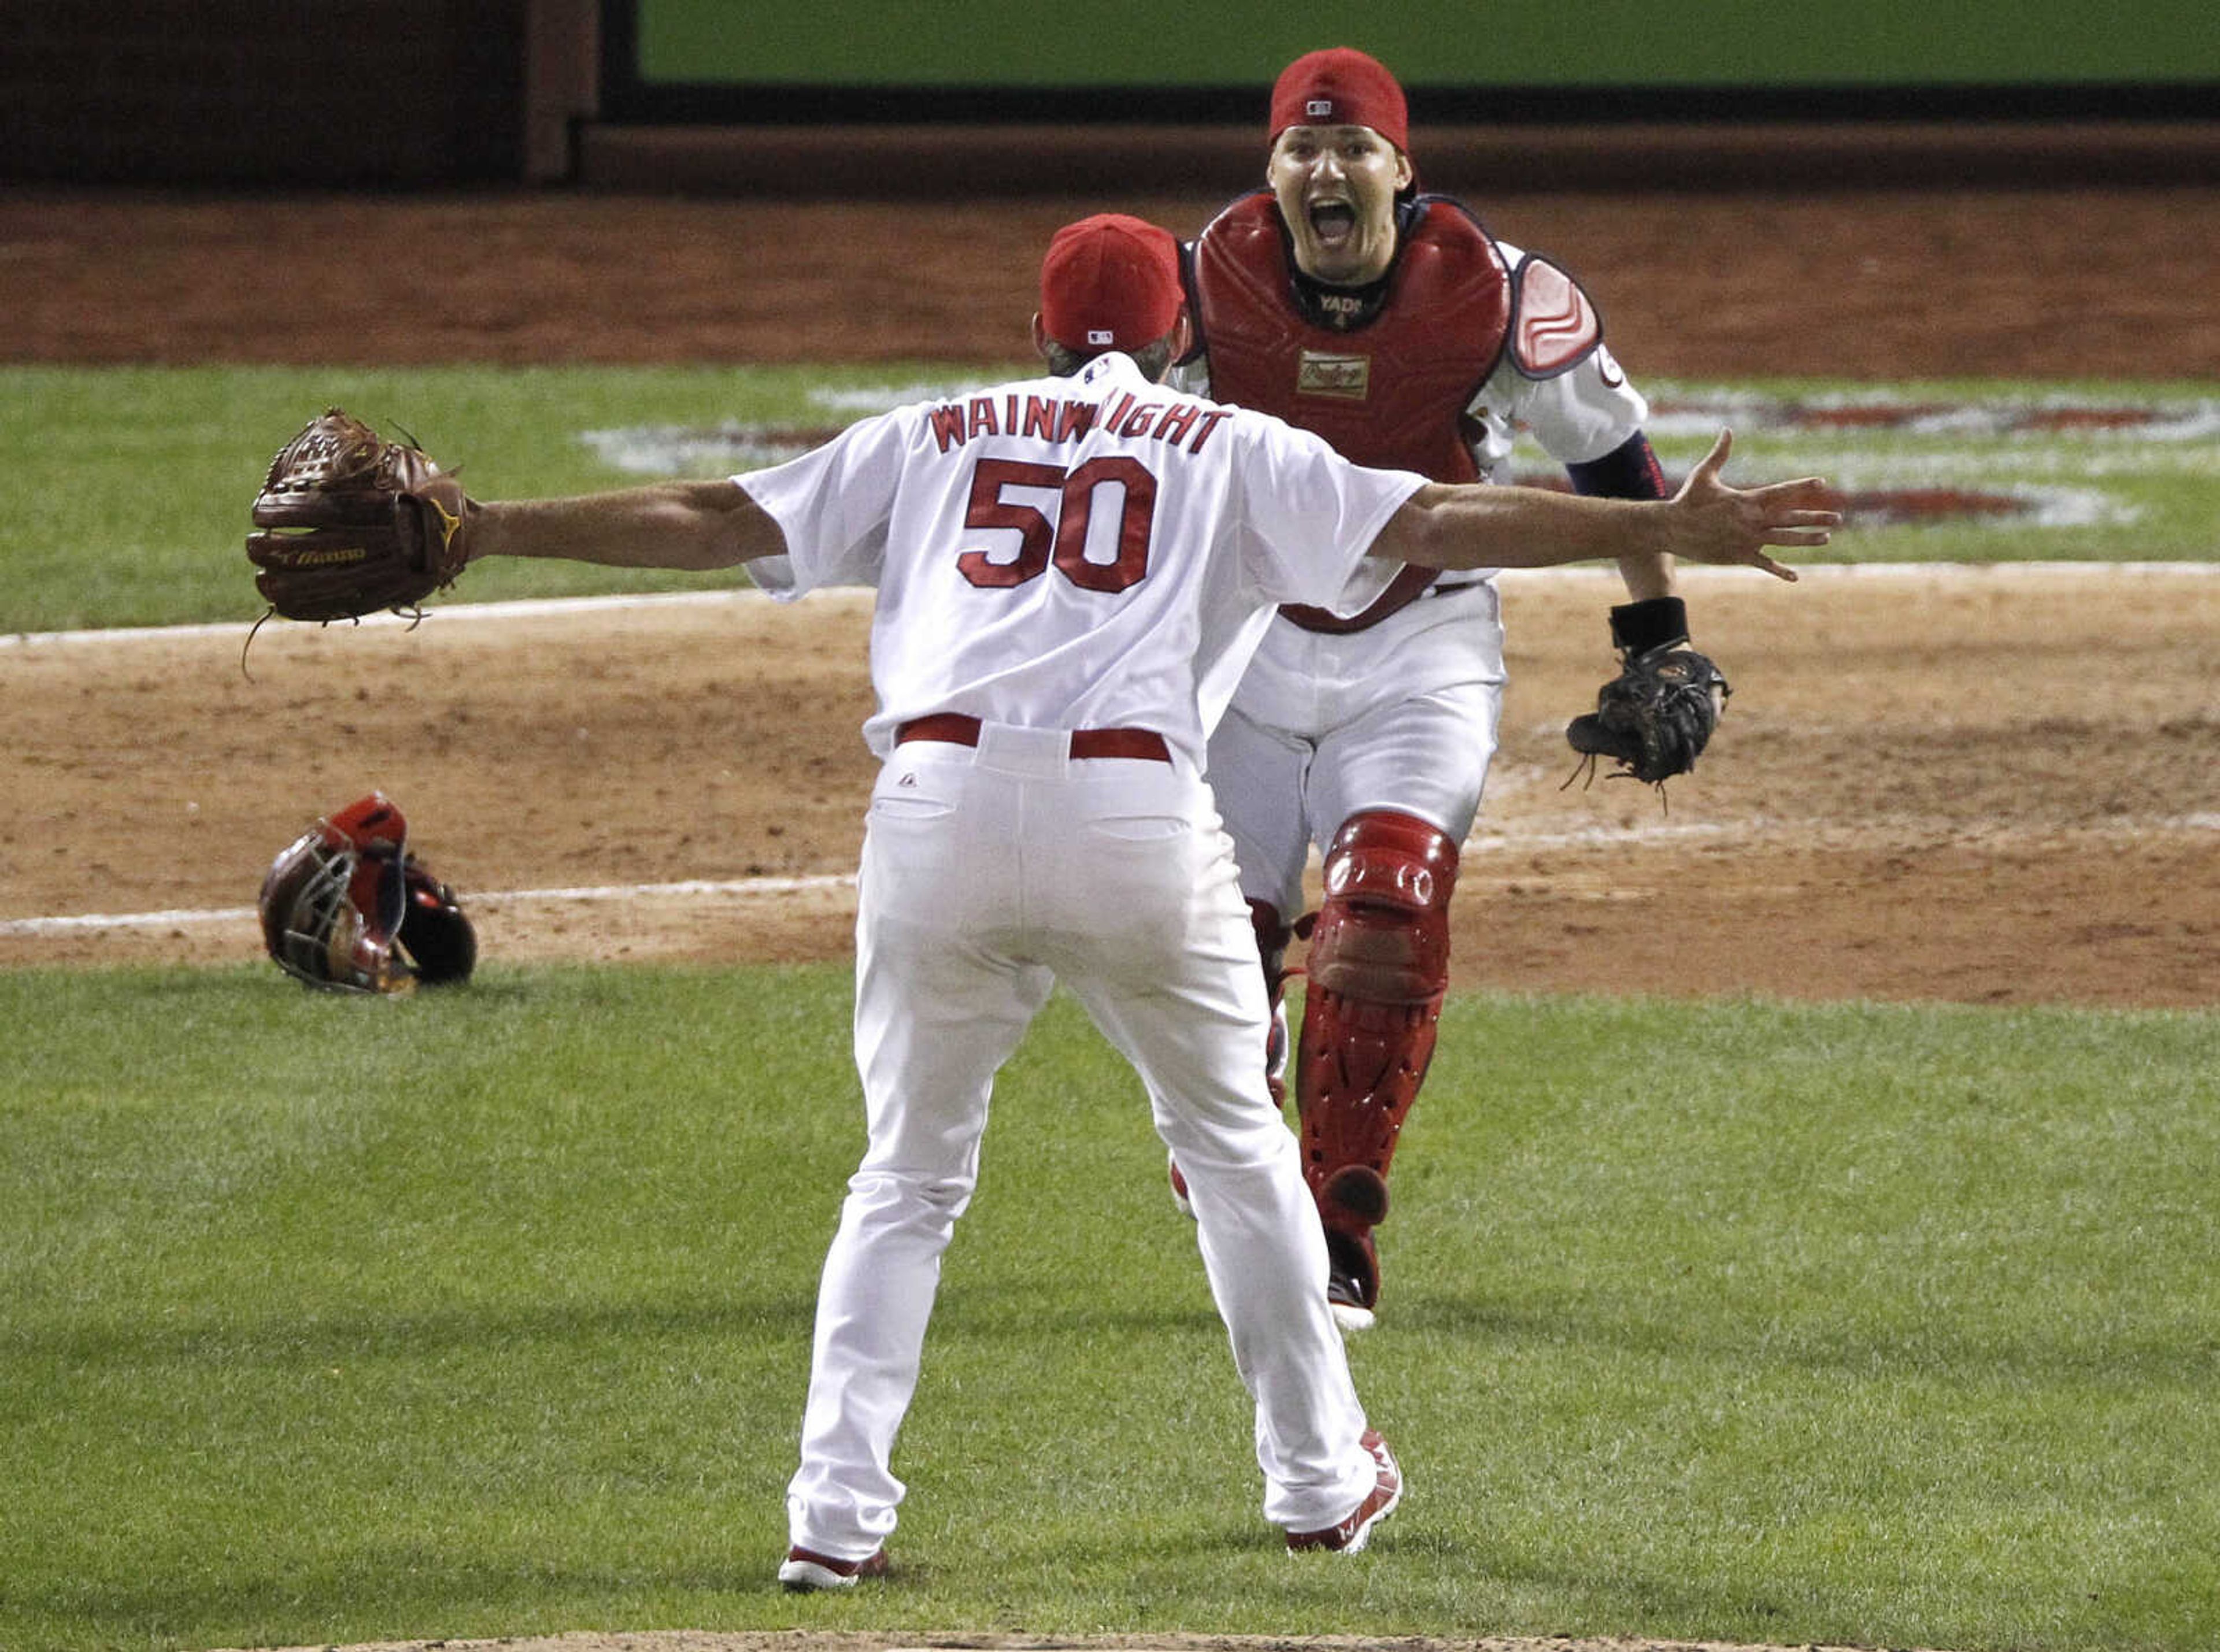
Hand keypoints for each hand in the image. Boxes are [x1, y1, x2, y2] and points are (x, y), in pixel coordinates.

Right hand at [1667, 429, 1841, 581]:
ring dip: (1806, 540)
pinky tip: (1795, 577)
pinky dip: (1779, 570)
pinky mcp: (1738, 555)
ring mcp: (1747, 540)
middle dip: (1815, 517)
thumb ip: (1720, 453)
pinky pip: (1763, 564)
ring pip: (1783, 540)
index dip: (1802, 486)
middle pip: (1790, 518)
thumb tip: (1727, 430)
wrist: (1671, 527)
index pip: (1781, 491)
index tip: (1821, 482)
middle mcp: (1751, 520)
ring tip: (1825, 538)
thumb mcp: (1704, 474)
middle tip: (1837, 518)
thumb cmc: (1688, 500)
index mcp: (1747, 499)